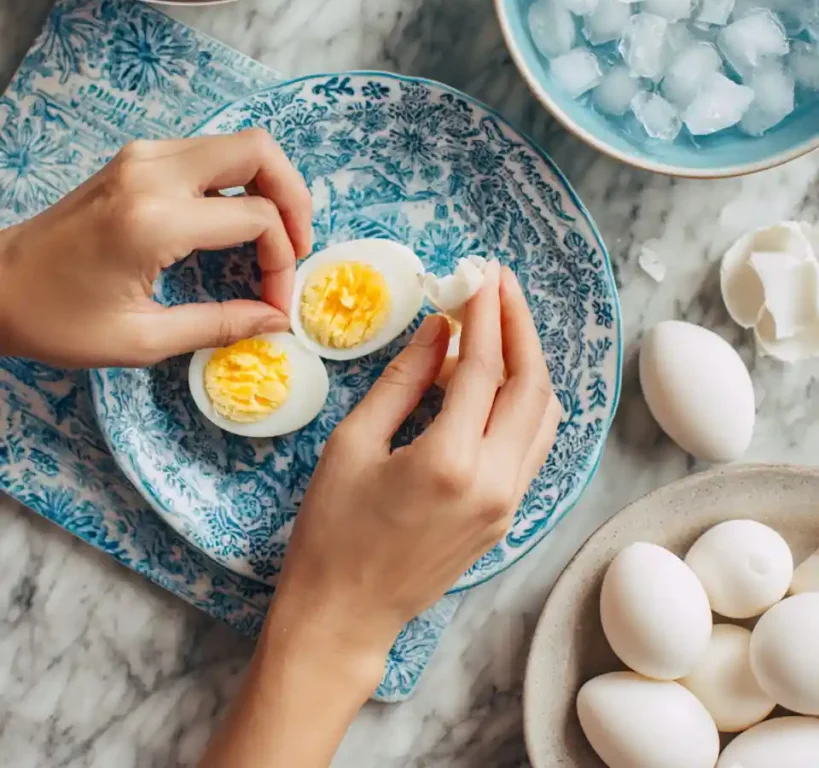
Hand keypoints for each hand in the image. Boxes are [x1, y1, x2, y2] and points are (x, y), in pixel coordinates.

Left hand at [0, 131, 311, 367]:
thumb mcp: (142, 338)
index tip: (275, 304)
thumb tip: (277, 321)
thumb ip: (219, 325)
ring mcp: (143, 156)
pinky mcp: (137, 158)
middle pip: (259, 150)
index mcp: (154, 218)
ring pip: (238, 144)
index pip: (256, 218)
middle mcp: (152, 171)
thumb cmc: (58, 320)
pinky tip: (237, 224)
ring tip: (274, 238)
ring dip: (268, 186)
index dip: (283, 262)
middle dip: (294, 197)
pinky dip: (238, 182)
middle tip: (299, 246)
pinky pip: (210, 153)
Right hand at [270, 261, 560, 665]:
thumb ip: (403, 380)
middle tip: (498, 286)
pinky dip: (521, 402)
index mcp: (451, 462)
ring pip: (543, 415)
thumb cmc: (332, 531)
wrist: (345, 616)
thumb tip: (438, 329)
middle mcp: (495, 481)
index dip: (485, 314)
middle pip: (531, 385)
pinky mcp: (506, 516)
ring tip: (495, 326)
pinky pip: (532, 444)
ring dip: (526, 363)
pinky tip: (492, 380)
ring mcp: (508, 503)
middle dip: (519, 326)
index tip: (481, 274)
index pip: (485, 368)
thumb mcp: (354, 444)